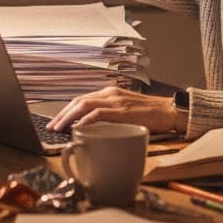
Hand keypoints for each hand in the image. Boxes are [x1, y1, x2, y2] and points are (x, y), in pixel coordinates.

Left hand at [47, 86, 176, 133]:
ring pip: (84, 105)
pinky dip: (85, 120)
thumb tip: (93, 129)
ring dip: (68, 117)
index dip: (66, 110)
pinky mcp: (122, 110)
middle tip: (51, 127)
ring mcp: (116, 101)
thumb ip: (111, 116)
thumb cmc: (151, 114)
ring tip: (59, 128)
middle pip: (78, 101)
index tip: (56, 121)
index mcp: (110, 93)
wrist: (171, 111)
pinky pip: (99, 113)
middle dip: (62, 114)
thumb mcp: (126, 112)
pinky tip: (77, 127)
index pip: (81, 100)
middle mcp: (110, 93)